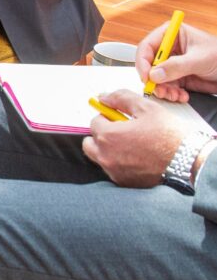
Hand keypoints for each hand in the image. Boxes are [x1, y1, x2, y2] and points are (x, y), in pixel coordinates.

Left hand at [82, 90, 211, 186]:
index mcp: (108, 136)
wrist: (189, 160)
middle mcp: (106, 156)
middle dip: (102, 135)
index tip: (120, 118)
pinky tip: (136, 158)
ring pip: (99, 157)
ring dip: (108, 149)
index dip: (108, 117)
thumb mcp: (146, 108)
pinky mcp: (124, 182)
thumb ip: (121, 98)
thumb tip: (103, 97)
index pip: (95, 122)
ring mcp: (114, 171)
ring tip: (130, 145)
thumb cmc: (169, 135)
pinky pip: (112, 170)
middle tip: (122, 132)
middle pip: (91, 142)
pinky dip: (118, 163)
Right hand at [137, 22, 216, 102]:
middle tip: (159, 90)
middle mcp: (169, 49)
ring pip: (156, 79)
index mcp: (172, 35)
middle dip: (154, 80)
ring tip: (174, 95)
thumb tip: (154, 74)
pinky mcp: (178, 77)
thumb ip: (176, 66)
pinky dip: (172, 93)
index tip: (146, 76)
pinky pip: (167, 86)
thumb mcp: (200, 59)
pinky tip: (182, 96)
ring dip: (164, 89)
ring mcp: (173, 64)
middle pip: (149, 64)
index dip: (143, 62)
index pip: (148, 46)